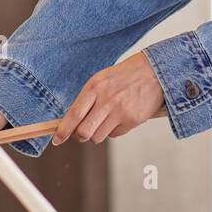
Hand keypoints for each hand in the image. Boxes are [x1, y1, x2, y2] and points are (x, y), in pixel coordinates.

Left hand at [51, 51, 167, 145]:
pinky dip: (113, 130)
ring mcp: (120, 111)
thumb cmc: (124, 76)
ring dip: (97, 133)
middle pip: (83, 132)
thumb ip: (86, 99)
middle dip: (79, 136)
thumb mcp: (101, 80)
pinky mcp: (132, 120)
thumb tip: (70, 121)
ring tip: (105, 120)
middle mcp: (106, 100)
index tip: (57, 139)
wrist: (154, 72)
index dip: (63, 131)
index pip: (73, 115)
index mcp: (95, 87)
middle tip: (82, 132)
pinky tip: (119, 117)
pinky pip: (114, 135)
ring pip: (97, 137)